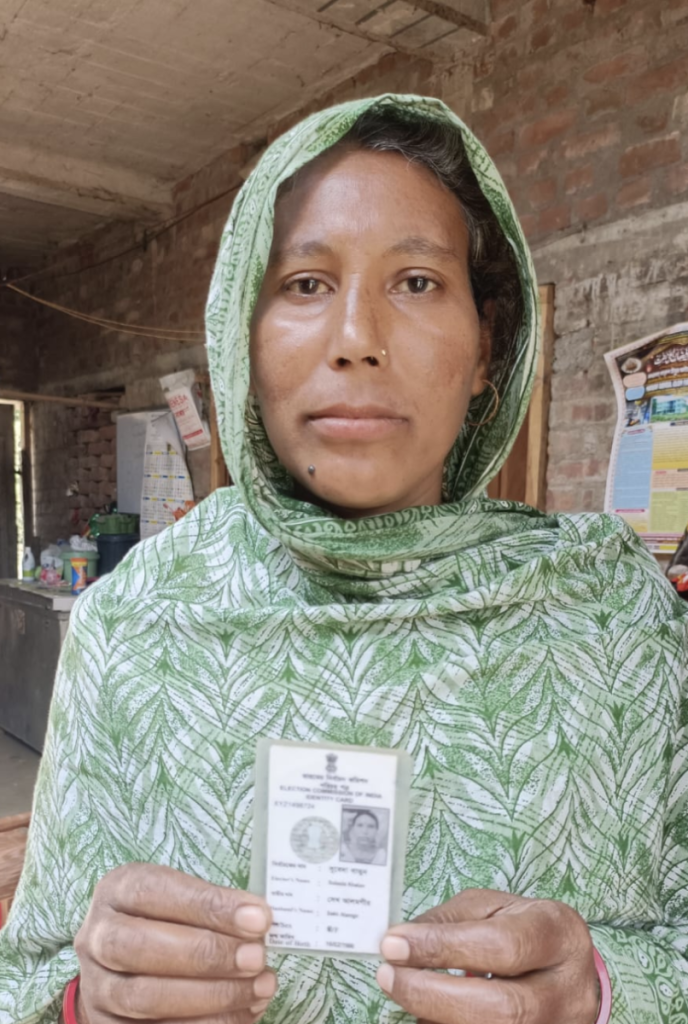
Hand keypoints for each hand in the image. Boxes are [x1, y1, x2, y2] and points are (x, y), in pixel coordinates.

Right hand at [73, 863, 276, 1022]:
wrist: (125, 966)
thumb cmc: (167, 921)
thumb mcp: (181, 899)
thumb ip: (213, 908)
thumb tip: (260, 923)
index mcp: (117, 890)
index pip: (156, 892)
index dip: (208, 906)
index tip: (259, 918)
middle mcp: (98, 937)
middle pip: (142, 947)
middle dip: (208, 954)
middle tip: (257, 958)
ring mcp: (96, 987)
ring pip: (145, 998)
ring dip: (210, 997)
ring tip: (258, 990)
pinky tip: (239, 1017)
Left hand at [377, 889, 597, 1023]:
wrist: (567, 971)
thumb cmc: (523, 930)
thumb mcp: (492, 908)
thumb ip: (449, 922)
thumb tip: (399, 942)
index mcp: (558, 934)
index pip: (501, 945)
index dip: (443, 947)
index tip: (394, 944)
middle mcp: (568, 991)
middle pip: (502, 1008)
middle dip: (433, 995)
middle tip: (389, 977)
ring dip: (435, 1019)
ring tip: (401, 996)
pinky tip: (424, 1017)